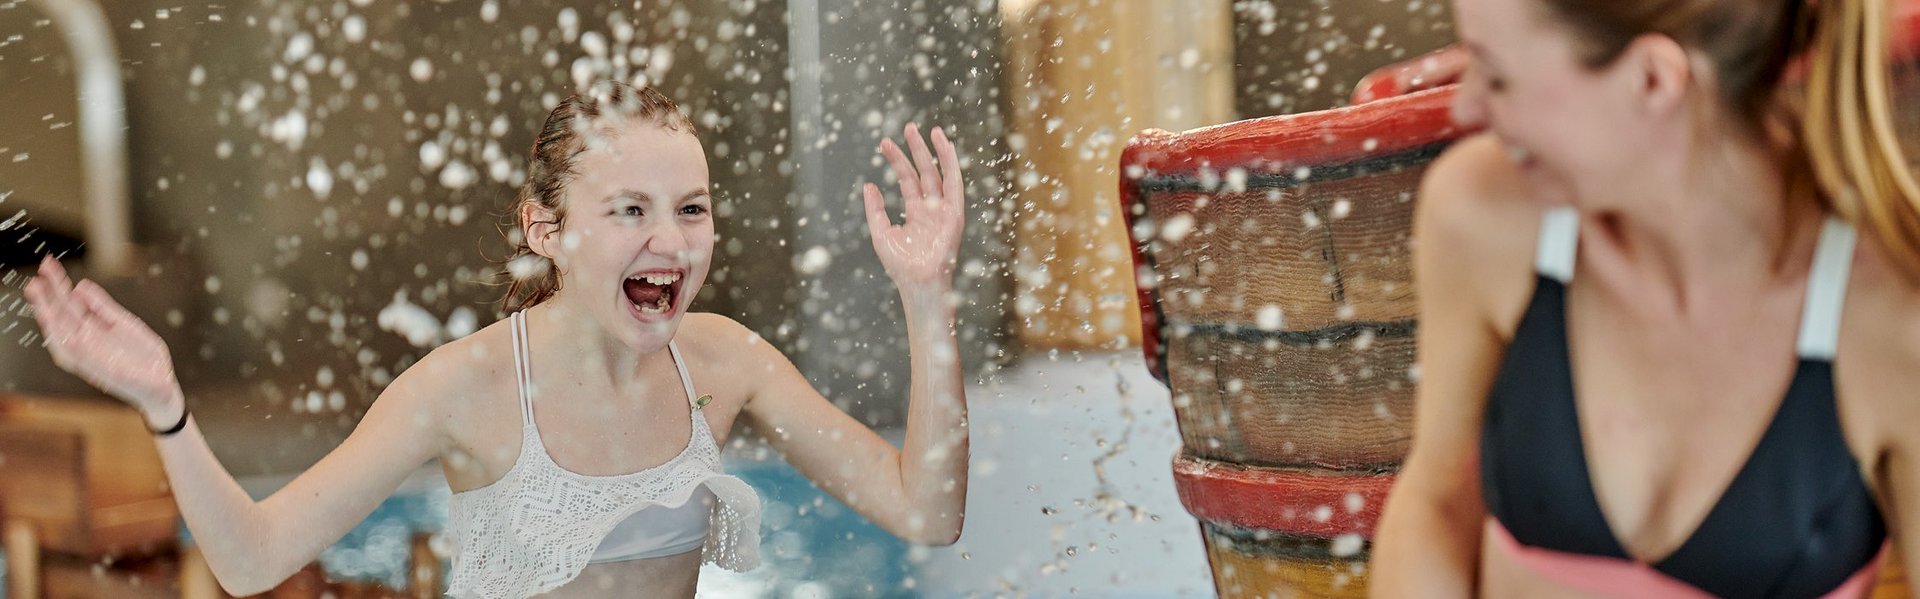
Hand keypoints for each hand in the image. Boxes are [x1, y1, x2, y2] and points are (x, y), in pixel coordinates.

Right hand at [23, 256, 182, 425]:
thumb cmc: (142, 357)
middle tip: (37, 274)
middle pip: (61, 316)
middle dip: (48, 296)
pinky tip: (55, 324)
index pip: (69, 305)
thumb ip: (103, 307)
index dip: (58, 286)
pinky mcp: (99, 370)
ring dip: (48, 313)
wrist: (161, 385)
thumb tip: (81, 286)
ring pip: (62, 333)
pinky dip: (65, 340)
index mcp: (91, 331)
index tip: (49, 266)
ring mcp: (90, 357)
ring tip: (38, 292)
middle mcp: (86, 343)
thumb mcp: (124, 324)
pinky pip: (77, 354)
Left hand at [864, 123, 964, 291]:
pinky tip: (946, 147)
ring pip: (940, 174)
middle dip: (916, 149)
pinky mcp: (954, 214)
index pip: (907, 179)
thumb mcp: (880, 233)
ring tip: (929, 130)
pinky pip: (955, 185)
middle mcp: (931, 208)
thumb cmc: (900, 265)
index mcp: (916, 212)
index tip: (885, 143)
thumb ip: (875, 209)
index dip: (897, 160)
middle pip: (924, 171)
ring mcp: (943, 209)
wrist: (918, 281)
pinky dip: (952, 165)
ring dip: (936, 152)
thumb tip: (869, 185)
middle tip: (908, 127)